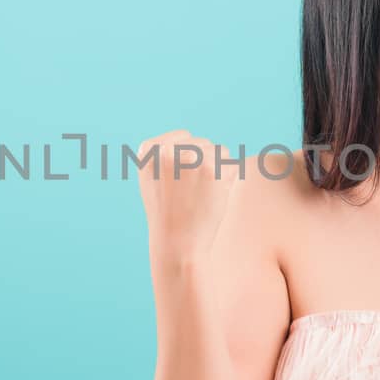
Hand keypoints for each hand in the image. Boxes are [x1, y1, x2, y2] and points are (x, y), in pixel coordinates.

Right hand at [135, 129, 240, 260]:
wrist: (178, 243)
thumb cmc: (168, 214)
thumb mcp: (152, 181)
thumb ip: (162, 156)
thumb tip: (185, 137)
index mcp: (149, 152)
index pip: (182, 136)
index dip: (189, 157)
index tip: (182, 181)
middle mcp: (166, 150)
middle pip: (201, 142)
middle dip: (203, 164)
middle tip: (191, 192)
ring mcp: (189, 157)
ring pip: (217, 151)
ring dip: (217, 170)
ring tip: (201, 194)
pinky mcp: (210, 167)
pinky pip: (230, 163)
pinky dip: (228, 178)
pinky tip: (213, 196)